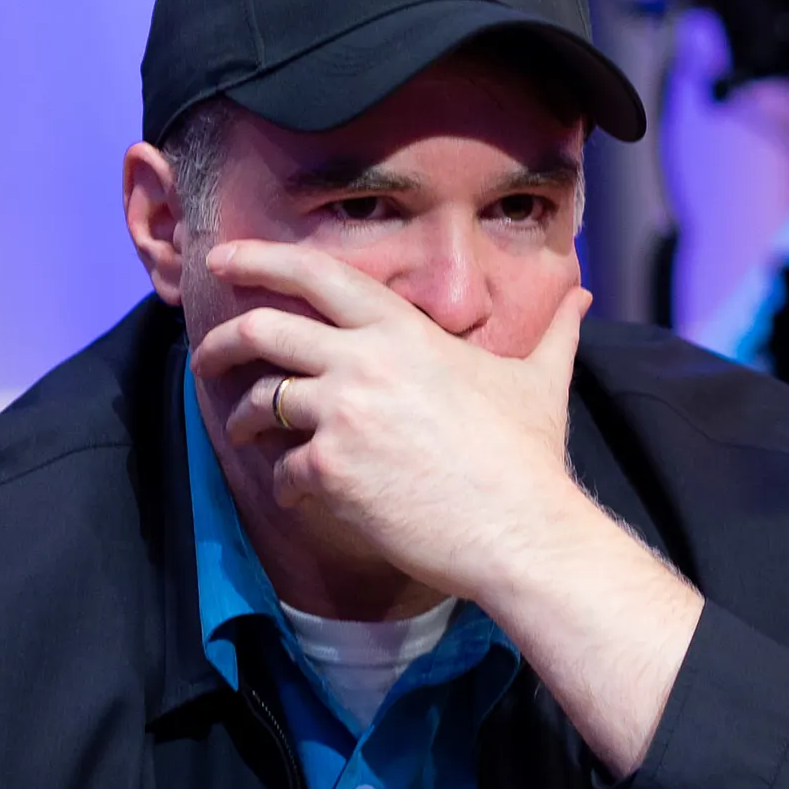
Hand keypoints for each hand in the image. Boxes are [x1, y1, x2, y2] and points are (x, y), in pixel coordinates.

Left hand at [190, 241, 590, 605]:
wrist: (520, 530)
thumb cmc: (528, 459)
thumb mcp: (539, 381)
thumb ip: (553, 332)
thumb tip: (583, 298)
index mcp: (404, 330)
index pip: (316, 274)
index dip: (260, 258)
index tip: (224, 259)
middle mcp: (364, 361)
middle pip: (262, 330)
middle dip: (220, 342)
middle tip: (205, 358)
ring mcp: (343, 414)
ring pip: (259, 402)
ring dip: (239, 419)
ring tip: (240, 432)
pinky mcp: (331, 469)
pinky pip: (281, 469)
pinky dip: (283, 483)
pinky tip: (299, 495)